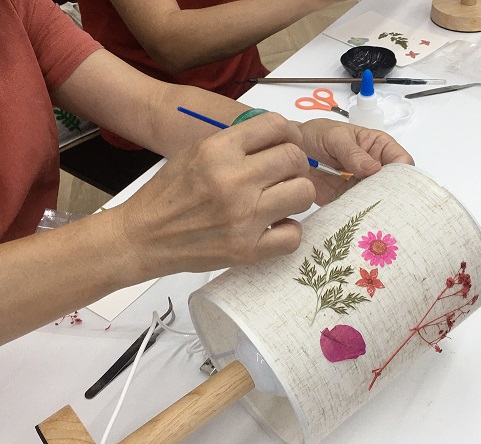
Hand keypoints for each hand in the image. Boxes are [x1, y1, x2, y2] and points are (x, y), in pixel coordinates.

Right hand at [112, 113, 314, 275]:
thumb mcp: (195, 152)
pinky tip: (273, 227)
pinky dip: (288, 231)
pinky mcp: (247, 250)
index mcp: (218, 150)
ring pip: (304, 193)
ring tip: (280, 201)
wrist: (143, 237)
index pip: (276, 125)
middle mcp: (234, 180)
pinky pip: (294, 235)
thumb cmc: (169, 193)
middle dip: (295, 164)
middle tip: (284, 175)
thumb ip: (235, 142)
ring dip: (296, 195)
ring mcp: (244, 217)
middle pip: (295, 158)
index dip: (287, 134)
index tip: (285, 145)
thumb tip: (279, 136)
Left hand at [297, 119, 413, 204]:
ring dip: (376, 208)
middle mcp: (373, 168)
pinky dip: (358, 215)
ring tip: (371, 215)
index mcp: (377, 147)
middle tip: (386, 206)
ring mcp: (361, 186)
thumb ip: (352, 152)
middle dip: (393, 195)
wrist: (292, 151)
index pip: (400, 159)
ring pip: (377, 200)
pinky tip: (356, 219)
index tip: (396, 185)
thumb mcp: (334, 137)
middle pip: (393, 185)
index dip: (403, 173)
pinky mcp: (346, 199)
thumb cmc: (315, 135)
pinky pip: (358, 209)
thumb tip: (373, 168)